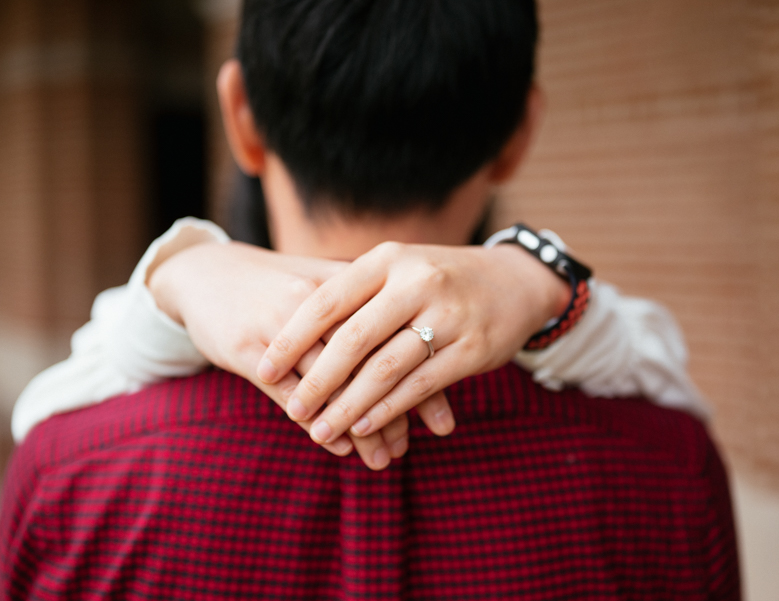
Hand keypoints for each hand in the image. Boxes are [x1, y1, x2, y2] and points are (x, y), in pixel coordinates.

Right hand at [149, 241, 409, 469]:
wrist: (205, 273)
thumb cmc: (278, 286)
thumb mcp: (326, 288)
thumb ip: (370, 314)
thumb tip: (424, 353)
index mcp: (345, 284)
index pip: (397, 336)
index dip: (423, 380)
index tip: (445, 420)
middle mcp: (317, 304)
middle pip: (368, 363)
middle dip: (395, 411)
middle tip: (411, 448)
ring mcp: (281, 327)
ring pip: (332, 385)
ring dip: (360, 427)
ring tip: (382, 460)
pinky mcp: (248, 349)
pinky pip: (289, 395)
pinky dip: (318, 423)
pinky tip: (340, 446)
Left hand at [257, 241, 570, 445]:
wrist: (515, 281)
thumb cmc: (437, 280)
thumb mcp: (396, 271)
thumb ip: (353, 294)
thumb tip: (287, 333)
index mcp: (387, 260)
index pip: (326, 301)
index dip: (290, 339)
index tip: (263, 369)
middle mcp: (416, 282)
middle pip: (352, 339)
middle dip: (317, 380)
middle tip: (293, 410)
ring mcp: (447, 316)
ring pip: (385, 369)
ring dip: (349, 405)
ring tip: (321, 430)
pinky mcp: (472, 349)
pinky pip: (419, 386)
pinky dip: (387, 410)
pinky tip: (364, 426)